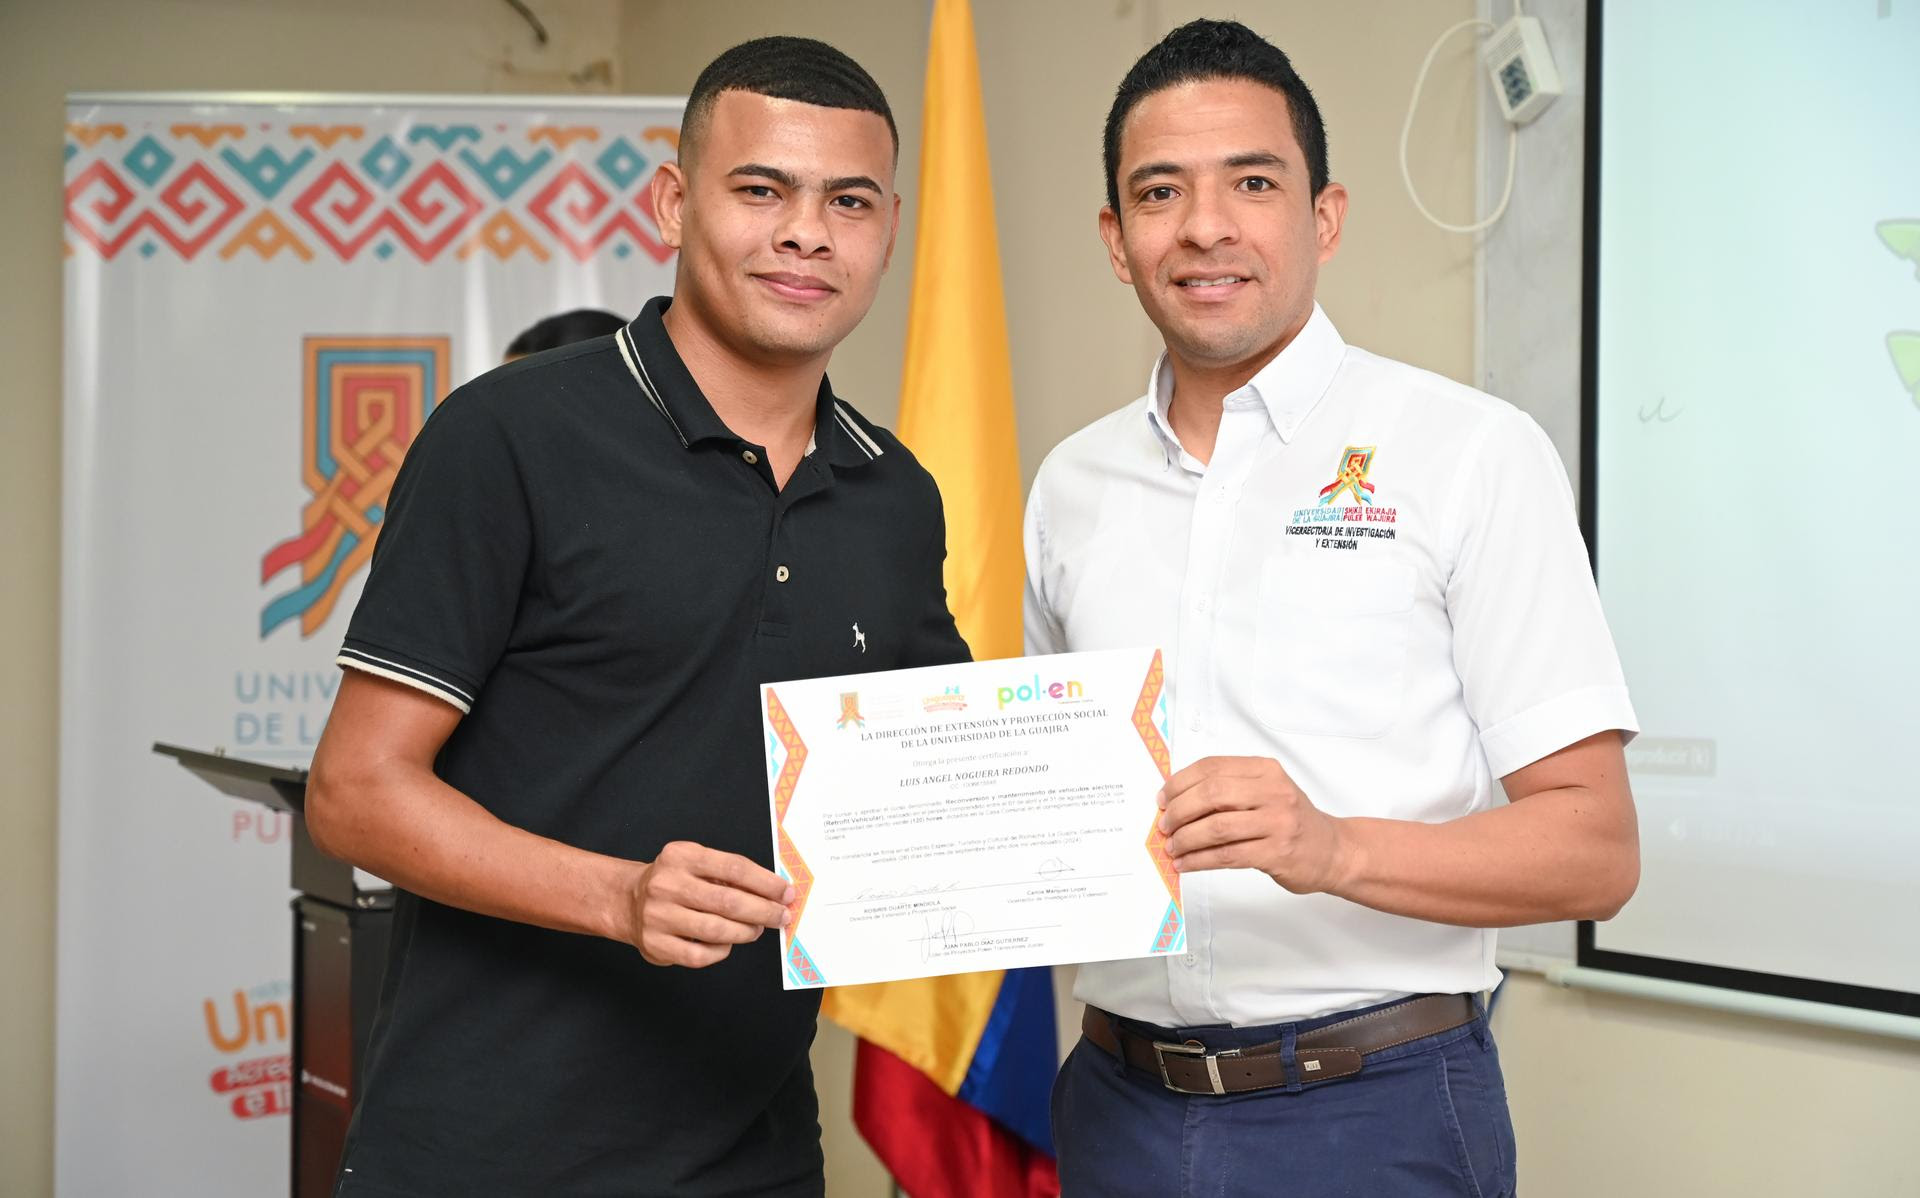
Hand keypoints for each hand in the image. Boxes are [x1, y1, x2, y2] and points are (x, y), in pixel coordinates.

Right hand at [625, 841, 793, 967]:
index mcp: (682, 856)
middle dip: (764, 911)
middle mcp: (667, 884)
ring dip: (746, 932)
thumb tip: (775, 892)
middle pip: (728, 901)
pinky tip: (728, 944)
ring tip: (756, 929)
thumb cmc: (676, 881)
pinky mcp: (656, 944)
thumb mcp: (697, 863)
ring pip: (716, 930)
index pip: (735, 868)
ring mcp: (659, 915)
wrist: (629, 900)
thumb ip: (730, 874)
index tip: (786, 892)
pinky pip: (700, 955)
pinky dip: (722, 951)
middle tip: (781, 916)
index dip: (766, 883)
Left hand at [1158, 756, 1353, 894]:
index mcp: (1265, 770)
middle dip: (1179, 812)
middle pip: (1211, 795)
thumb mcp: (1266, 791)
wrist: (1332, 850)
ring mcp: (1277, 823)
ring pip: (1216, 827)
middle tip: (1165, 826)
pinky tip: (1186, 864)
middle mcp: (1273, 792)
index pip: (1212, 768)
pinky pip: (1226, 856)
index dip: (1180, 783)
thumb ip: (1229, 789)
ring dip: (1185, 839)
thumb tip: (1176, 801)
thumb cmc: (1290, 820)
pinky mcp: (1276, 853)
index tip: (1163, 799)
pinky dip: (1199, 860)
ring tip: (1172, 847)